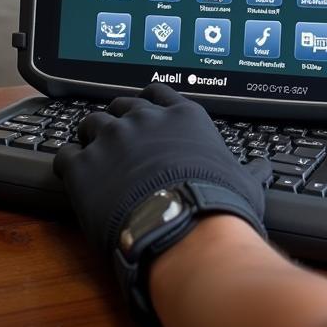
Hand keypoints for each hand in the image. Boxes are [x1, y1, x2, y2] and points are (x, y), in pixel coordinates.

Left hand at [54, 84, 268, 256]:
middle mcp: (143, 119)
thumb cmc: (218, 208)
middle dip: (117, 122)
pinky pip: (64, 155)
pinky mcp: (84, 166)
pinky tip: (73, 177)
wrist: (186, 233)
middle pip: (119, 106)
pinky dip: (68, 164)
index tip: (144, 118)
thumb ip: (248, 168)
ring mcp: (111, 139)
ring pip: (89, 124)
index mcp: (181, 116)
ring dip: (91, 139)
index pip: (156, 94)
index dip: (147, 106)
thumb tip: (262, 168)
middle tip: (118, 145)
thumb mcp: (244, 182)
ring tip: (94, 159)